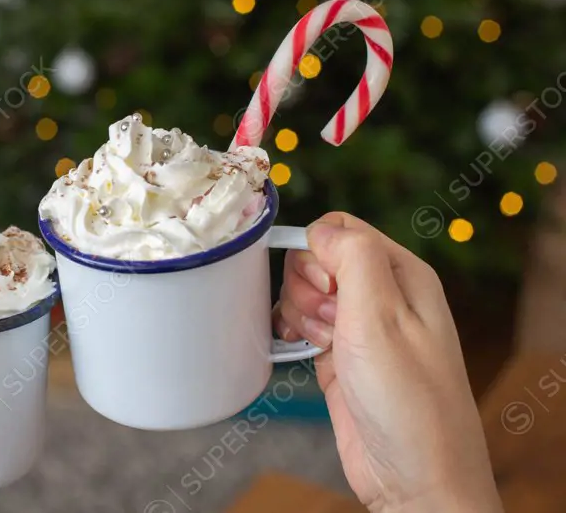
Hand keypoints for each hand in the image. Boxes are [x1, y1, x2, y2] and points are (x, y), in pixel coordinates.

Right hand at [273, 213, 501, 512]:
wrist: (413, 477)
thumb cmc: (408, 402)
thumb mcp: (381, 316)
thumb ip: (352, 257)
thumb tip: (320, 229)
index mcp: (402, 275)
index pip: (342, 229)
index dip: (318, 251)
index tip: (323, 288)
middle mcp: (382, 296)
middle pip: (316, 259)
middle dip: (305, 286)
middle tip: (328, 322)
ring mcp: (359, 327)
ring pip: (304, 292)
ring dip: (298, 313)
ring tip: (322, 343)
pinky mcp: (339, 357)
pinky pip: (301, 326)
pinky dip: (291, 333)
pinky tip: (298, 350)